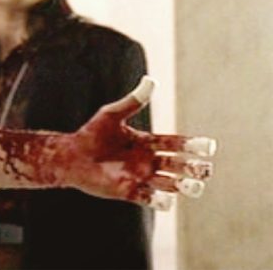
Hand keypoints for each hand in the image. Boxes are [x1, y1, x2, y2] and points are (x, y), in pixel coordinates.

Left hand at [57, 77, 214, 208]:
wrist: (70, 155)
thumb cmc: (91, 133)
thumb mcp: (112, 114)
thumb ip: (133, 101)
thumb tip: (152, 80)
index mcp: (148, 143)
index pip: (177, 144)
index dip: (193, 146)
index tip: (210, 147)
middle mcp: (148, 162)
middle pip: (179, 166)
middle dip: (194, 169)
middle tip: (205, 169)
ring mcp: (140, 178)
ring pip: (170, 185)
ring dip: (184, 186)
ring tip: (194, 186)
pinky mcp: (128, 191)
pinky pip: (149, 199)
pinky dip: (160, 201)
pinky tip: (167, 200)